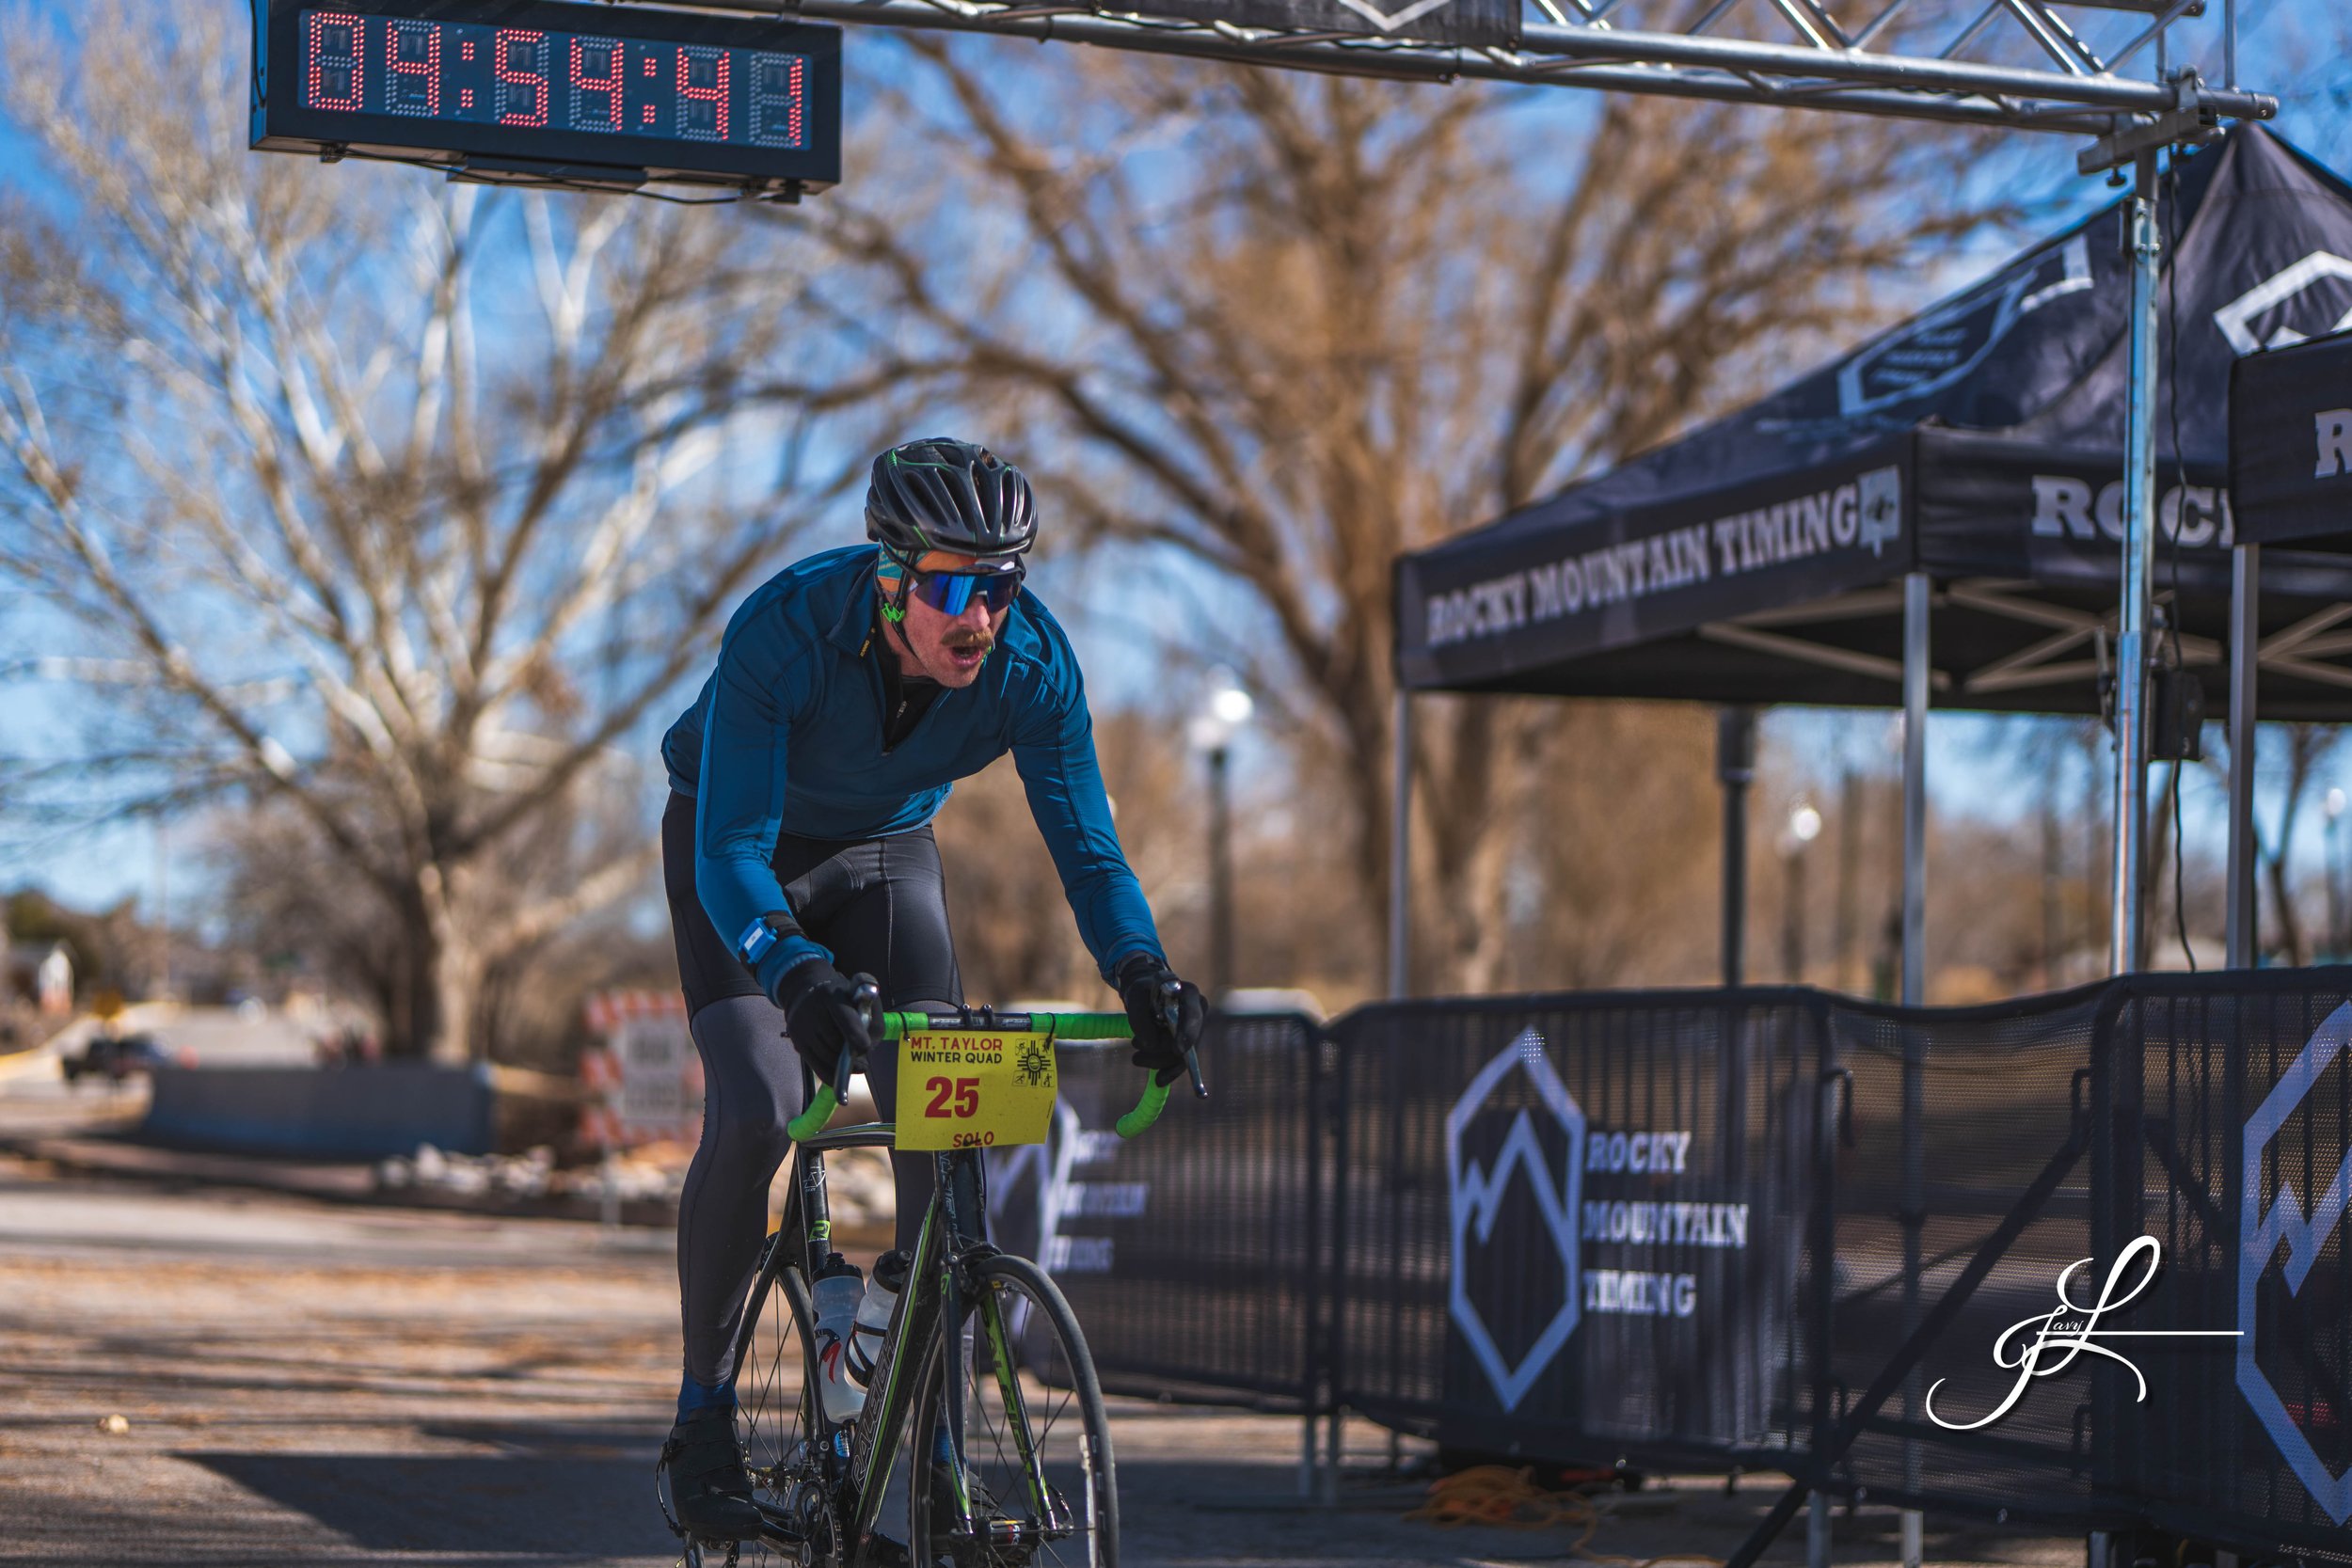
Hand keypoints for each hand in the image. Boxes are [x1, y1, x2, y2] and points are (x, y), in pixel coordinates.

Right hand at [773, 959, 873, 1087]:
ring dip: (844, 1063)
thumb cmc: (842, 995)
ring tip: (855, 1061)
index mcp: (831, 993)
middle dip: (853, 1052)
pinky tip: (843, 1074)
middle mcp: (811, 1009)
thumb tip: (868, 1047)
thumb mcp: (860, 994)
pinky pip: (817, 1067)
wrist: (806, 990)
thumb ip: (871, 1015)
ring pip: (828, 1056)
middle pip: (835, 1042)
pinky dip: (833, 1074)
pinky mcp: (796, 1041)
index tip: (865, 1047)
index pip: (843, 1015)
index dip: (854, 1033)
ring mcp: (801, 1027)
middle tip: (864, 1054)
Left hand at [1113, 953, 1203, 1086]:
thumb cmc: (1142, 992)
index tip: (1178, 1050)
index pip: (1192, 1015)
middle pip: (1187, 1040)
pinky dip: (1169, 1072)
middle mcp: (1198, 1011)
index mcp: (1189, 994)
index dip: (1187, 1033)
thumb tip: (1151, 1045)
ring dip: (1158, 1061)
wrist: (1145, 996)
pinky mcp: (1188, 1044)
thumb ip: (1141, 1019)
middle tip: (1135, 1052)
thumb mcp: (1134, 998)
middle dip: (1161, 1051)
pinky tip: (1160, 1080)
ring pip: (1183, 1054)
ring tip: (1136, 1058)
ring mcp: (1195, 1029)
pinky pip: (1182, 1062)